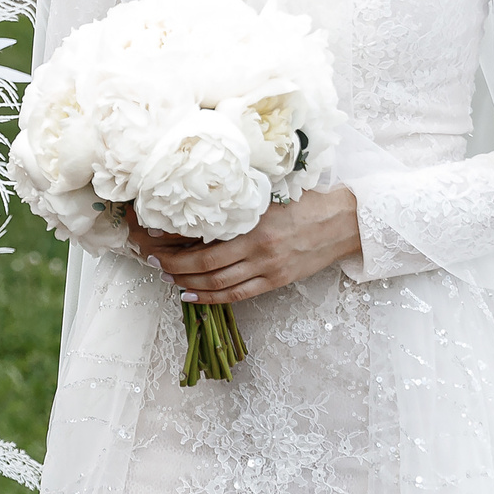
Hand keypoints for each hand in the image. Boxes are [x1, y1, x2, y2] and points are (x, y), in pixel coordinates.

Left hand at [128, 187, 361, 305]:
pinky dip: (210, 298)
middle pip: (203, 261)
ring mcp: (267, 267)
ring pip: (216, 282)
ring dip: (186, 281)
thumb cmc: (306, 202)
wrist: (343, 222)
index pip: (204, 232)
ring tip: (166, 276)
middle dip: (172, 263)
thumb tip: (200, 207)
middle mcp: (257, 246)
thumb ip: (239, 203)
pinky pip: (237, 295)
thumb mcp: (269, 195)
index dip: (174, 237)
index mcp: (254, 220)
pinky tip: (191, 295)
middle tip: (150, 258)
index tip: (152, 234)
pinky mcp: (276, 282)